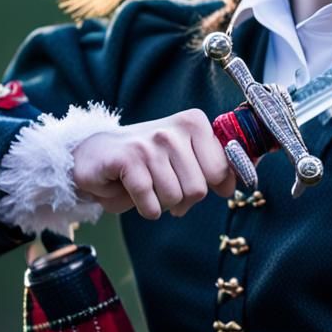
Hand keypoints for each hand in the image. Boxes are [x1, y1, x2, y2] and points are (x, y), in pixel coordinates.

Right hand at [72, 109, 236, 219]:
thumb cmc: (147, 159)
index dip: (210, 187)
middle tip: (162, 185)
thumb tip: (235, 186)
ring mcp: (151, 143)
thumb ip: (212, 167)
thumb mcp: (184, 156)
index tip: (193, 181)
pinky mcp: (128, 159)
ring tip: (147, 185)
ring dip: (160, 203)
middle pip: (198, 189)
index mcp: (194, 123)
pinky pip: (150, 202)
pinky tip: (134, 193)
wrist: (96, 155)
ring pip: (173, 198)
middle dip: (181, 199)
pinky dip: (145, 208)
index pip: (221, 170)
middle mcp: (174, 129)